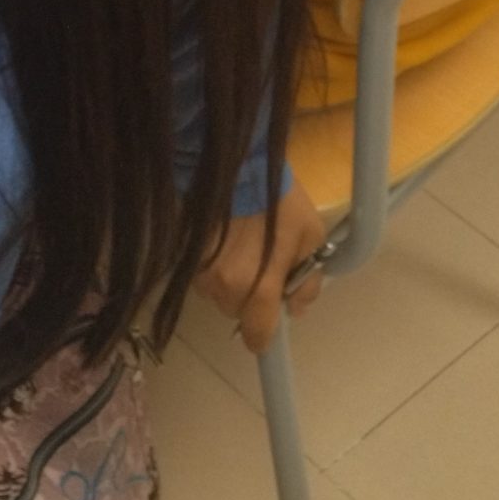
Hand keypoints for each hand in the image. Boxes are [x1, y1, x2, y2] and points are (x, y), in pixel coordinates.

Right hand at [201, 183, 329, 352]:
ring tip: (240, 248)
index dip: (262, 335)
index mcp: (259, 288)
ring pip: (216, 292)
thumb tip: (296, 308)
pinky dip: (213, 264)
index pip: (257, 336)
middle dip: (248, 297)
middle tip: (260, 267)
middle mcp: (226, 287)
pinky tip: (223, 240)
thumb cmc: (280, 200)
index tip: (265, 325)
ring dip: (228, 280)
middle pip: (235, 310)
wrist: (238, 163)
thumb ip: (307, 281)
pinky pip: (202, 272)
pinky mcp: (187, 253)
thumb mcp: (311, 238)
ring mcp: (202, 270)